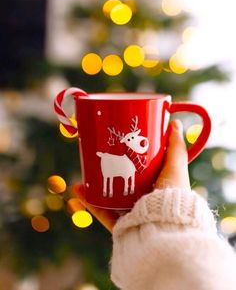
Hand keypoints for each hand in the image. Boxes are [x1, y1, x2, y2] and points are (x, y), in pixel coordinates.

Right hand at [75, 120, 189, 232]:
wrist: (166, 226)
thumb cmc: (173, 196)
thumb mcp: (175, 168)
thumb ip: (175, 148)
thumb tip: (175, 124)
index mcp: (158, 189)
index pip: (144, 171)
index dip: (133, 158)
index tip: (122, 145)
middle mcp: (146, 202)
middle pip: (124, 183)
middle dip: (110, 170)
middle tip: (101, 156)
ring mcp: (132, 214)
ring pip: (109, 198)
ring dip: (95, 185)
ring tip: (86, 171)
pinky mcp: (120, 225)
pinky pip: (101, 212)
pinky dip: (89, 201)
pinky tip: (78, 189)